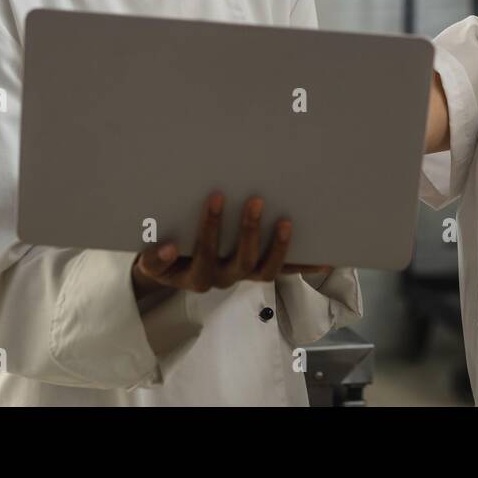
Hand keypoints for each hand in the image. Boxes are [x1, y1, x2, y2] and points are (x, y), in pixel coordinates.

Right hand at [132, 194, 293, 298]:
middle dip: (249, 231)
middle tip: (256, 200)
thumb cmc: (164, 257)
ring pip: (266, 270)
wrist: (171, 272)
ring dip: (279, 248)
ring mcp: (244, 275)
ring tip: (287, 223)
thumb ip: (153, 258)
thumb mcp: (151, 261)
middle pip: (241, 263)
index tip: (214, 198)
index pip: (203, 254)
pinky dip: (305, 267)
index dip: (210, 229)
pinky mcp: (260, 271)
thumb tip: (165, 248)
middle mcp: (223, 278)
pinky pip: (285, 272)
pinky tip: (325, 260)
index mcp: (195, 275)